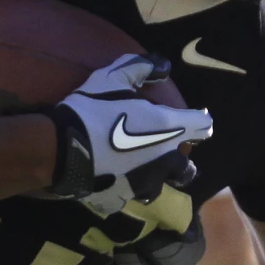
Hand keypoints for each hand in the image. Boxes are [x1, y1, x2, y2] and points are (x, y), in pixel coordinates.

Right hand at [31, 53, 210, 210]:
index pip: (203, 125)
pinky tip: (107, 181)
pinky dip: (119, 190)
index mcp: (168, 129)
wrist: (61, 149)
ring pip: (157, 188)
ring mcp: (142, 185)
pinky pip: (124, 198)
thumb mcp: (113, 77)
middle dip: (176, 160)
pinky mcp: (119, 200)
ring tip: (135, 170)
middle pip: (186, 168)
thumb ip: (141, 68)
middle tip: (158, 149)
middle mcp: (164, 161)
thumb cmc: (93, 110)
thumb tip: (162, 65)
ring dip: (151, 179)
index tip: (190, 119)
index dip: (198, 121)